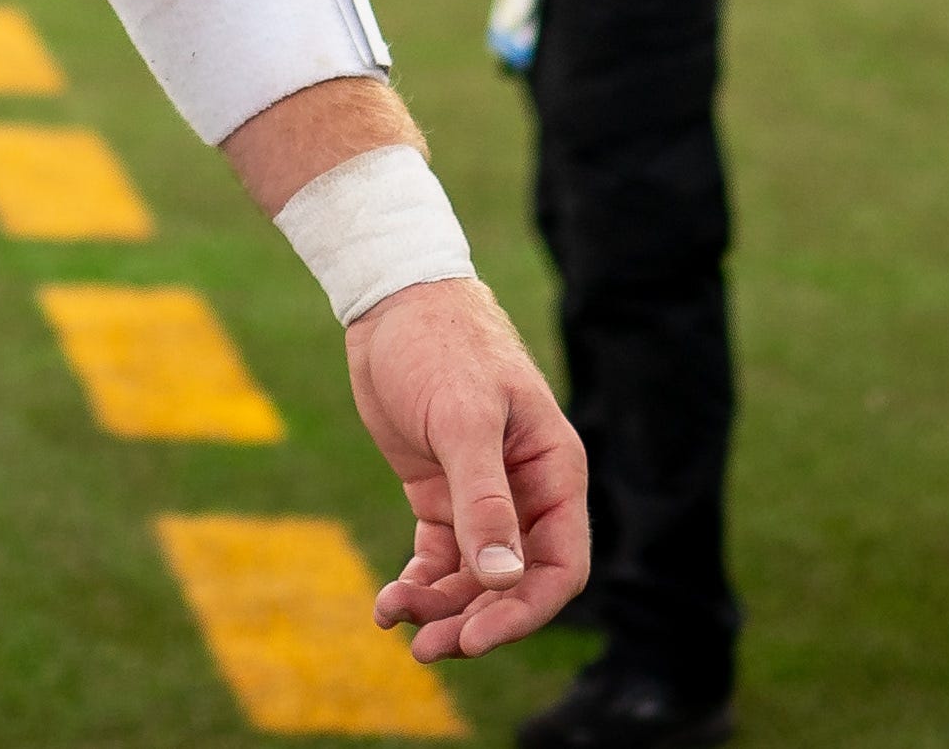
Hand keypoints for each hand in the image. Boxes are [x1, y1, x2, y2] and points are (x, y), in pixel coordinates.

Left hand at [347, 277, 587, 661]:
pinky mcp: (439, 491)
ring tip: (393, 618)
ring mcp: (481, 494)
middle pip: (513, 583)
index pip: (559, 567)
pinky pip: (439, 555)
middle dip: (474, 620)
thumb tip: (503, 579)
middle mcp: (525, 492)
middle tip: (425, 648)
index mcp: (553, 473)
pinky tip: (389, 600)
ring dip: (441, 606)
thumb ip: (484, 501)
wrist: (391, 299)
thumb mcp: (462, 422)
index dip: (522, 612)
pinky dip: (419, 582)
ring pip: (473, 576)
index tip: (474, 637)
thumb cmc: (439, 346)